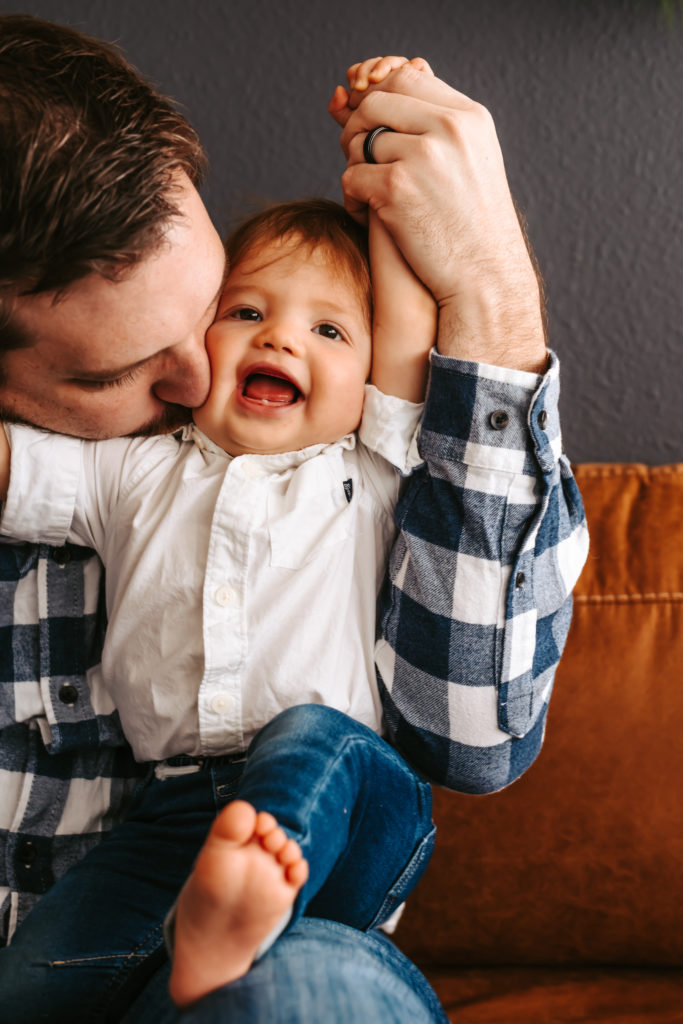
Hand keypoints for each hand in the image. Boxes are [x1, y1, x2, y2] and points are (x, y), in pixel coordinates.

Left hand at [328, 64, 546, 369]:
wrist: (485, 279)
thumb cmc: (474, 230)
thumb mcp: (471, 165)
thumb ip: (440, 131)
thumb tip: (393, 103)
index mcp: (470, 117)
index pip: (408, 77)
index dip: (380, 98)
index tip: (372, 127)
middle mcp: (448, 128)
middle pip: (376, 102)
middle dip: (357, 128)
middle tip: (357, 160)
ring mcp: (422, 156)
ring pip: (360, 141)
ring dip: (355, 168)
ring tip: (368, 197)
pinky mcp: (396, 188)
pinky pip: (351, 176)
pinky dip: (352, 199)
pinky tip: (367, 218)